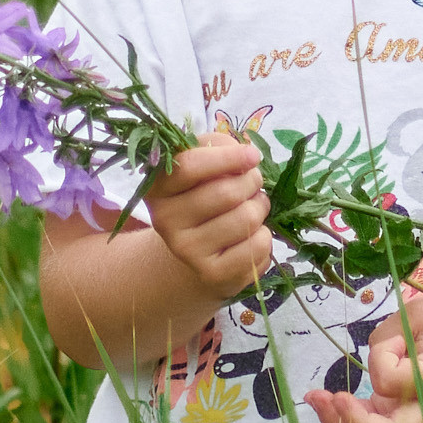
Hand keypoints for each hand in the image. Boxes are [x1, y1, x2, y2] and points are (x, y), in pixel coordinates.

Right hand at [144, 127, 272, 301]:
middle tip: (252, 185)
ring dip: (260, 208)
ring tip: (252, 209)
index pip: (192, 166)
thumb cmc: (204, 196)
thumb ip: (219, 149)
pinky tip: (250, 236)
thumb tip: (247, 157)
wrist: (197, 253)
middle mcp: (165, 220)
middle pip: (226, 193)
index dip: (229, 157)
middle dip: (252, 182)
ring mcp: (186, 250)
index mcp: (158, 187)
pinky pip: (257, 246)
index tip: (253, 156)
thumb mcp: (204, 165)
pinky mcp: (212, 273)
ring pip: (246, 218)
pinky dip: (264, 236)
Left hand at [304, 288, 422, 422]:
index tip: (397, 339)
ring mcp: (418, 418)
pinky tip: (331, 404)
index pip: (393, 381)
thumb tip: (370, 360)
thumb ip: (390, 332)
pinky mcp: (407, 417)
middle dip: (349, 422)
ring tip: (316, 400)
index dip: (381, 359)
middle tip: (324, 396)